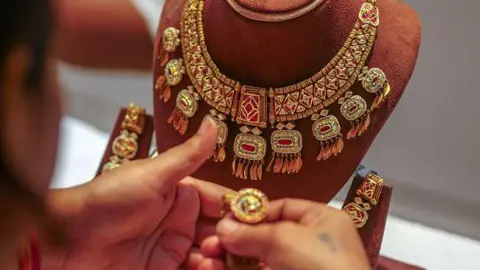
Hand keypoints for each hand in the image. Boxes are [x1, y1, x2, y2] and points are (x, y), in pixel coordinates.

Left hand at [44, 118, 229, 269]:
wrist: (70, 238)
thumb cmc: (108, 199)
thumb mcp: (153, 175)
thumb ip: (188, 155)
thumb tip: (214, 123)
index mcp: (182, 194)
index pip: (221, 201)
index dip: (239, 211)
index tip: (256, 220)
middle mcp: (181, 220)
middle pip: (220, 231)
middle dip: (232, 238)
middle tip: (234, 245)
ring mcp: (172, 245)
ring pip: (211, 253)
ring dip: (219, 257)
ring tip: (214, 257)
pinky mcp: (163, 268)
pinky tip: (205, 267)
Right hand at [194, 199, 370, 269]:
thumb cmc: (319, 265)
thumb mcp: (285, 240)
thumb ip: (251, 232)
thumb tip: (222, 227)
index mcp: (321, 221)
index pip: (281, 208)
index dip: (252, 212)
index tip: (224, 219)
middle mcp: (310, 244)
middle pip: (265, 235)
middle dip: (236, 238)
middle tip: (211, 243)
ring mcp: (298, 268)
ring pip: (257, 260)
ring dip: (232, 259)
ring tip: (208, 259)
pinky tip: (215, 269)